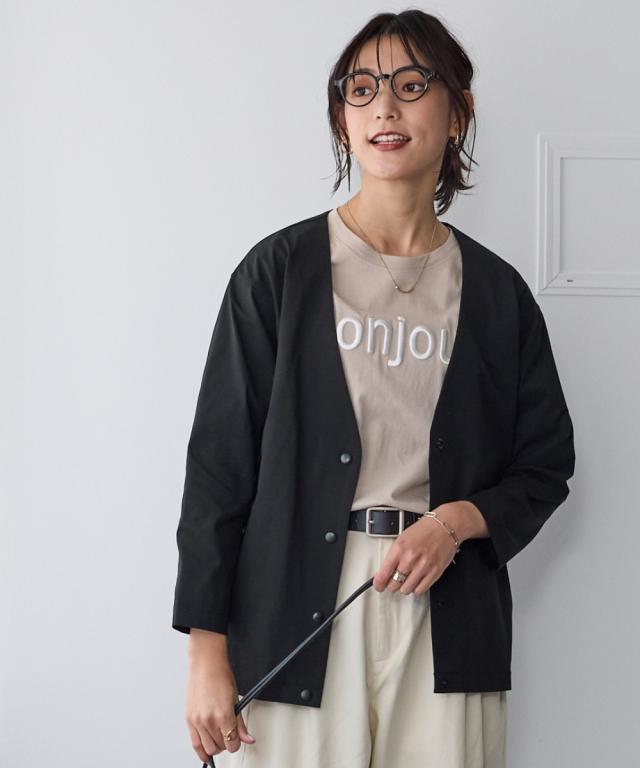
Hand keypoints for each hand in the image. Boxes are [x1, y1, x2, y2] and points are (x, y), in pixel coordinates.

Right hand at [185, 646, 255, 762]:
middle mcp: (208, 720)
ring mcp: (197, 721)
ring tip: (220, 739)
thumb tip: (247, 738)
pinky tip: (206, 752)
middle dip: (227, 744)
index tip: (238, 741)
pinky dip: (201, 750)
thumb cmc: (220, 675)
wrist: (205, 664)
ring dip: (215, 747)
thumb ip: (240, 723)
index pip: (232, 743)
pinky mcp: (189, 719)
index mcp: (223, 715)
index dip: (237, 744)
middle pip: (220, 747)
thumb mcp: (235, 699)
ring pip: (208, 748)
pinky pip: (194, 743)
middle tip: (230, 737)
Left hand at [372, 503, 464, 595]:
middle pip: (394, 584)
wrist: (445, 525)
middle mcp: (410, 558)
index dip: (379, 583)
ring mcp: (423, 566)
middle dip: (392, 585)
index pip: (384, 573)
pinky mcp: (435, 572)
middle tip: (393, 581)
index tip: (378, 585)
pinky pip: (420, 590)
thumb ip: (394, 555)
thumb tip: (385, 570)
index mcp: (399, 548)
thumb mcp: (402, 538)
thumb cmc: (425, 529)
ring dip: (404, 587)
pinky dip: (416, 588)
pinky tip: (416, 581)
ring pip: (406, 590)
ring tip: (406, 580)